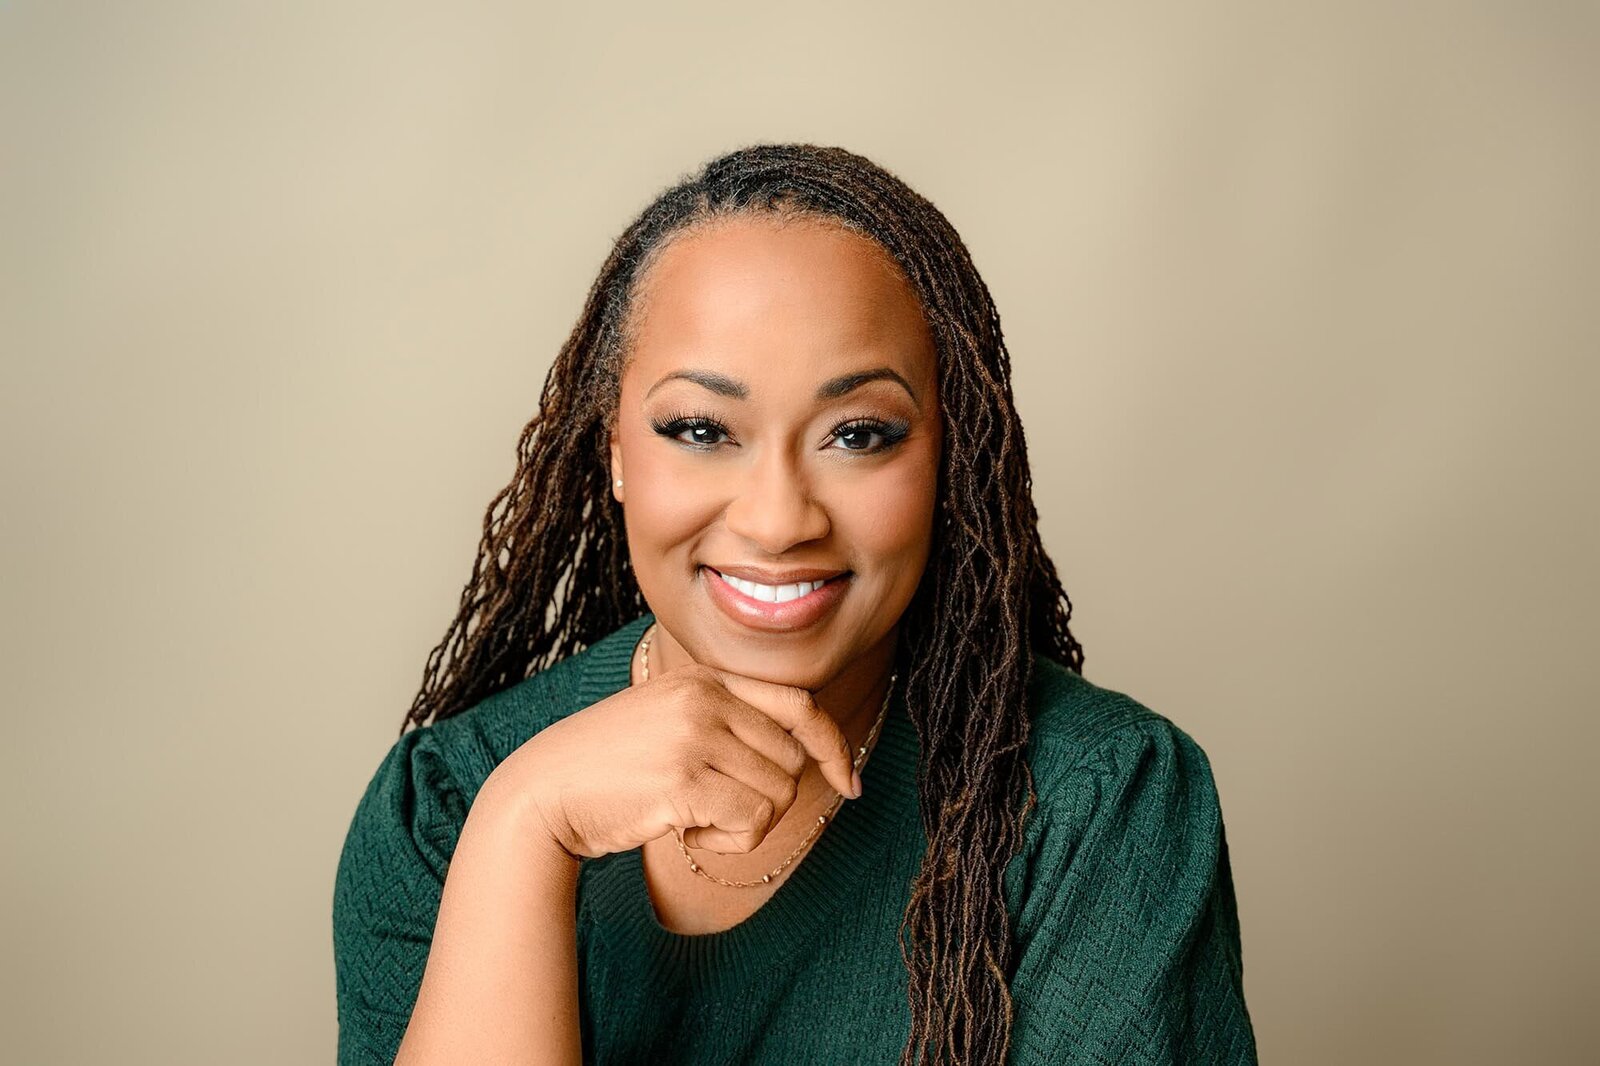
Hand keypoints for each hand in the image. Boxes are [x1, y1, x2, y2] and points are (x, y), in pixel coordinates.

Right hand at [489, 661, 861, 859]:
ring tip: (694, 817)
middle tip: (719, 809)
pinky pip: (753, 823)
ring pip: (779, 794)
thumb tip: (805, 755)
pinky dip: (730, 841)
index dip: (833, 745)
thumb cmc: (608, 767)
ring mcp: (695, 737)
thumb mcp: (669, 720)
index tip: (848, 781)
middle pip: (793, 759)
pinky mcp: (685, 780)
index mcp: (705, 679)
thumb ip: (726, 722)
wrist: (543, 792)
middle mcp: (705, 698)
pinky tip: (687, 832)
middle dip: (770, 796)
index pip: (799, 703)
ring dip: (746, 822)